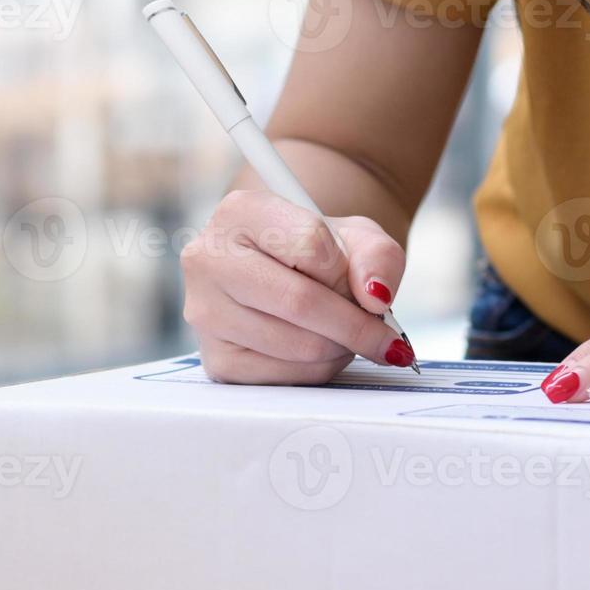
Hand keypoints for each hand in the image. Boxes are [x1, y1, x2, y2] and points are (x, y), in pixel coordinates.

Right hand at [182, 190, 413, 384]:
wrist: (284, 273)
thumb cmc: (317, 252)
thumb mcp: (356, 237)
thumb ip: (378, 256)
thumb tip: (377, 298)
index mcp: (240, 212)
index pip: (311, 244)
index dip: (349, 275)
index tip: (369, 291)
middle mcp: (209, 259)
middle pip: (300, 301)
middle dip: (355, 325)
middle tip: (383, 336)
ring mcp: (205, 313)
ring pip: (298, 345)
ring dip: (341, 348)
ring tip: (346, 334)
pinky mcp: (216, 360)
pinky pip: (286, 377)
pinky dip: (320, 370)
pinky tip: (321, 349)